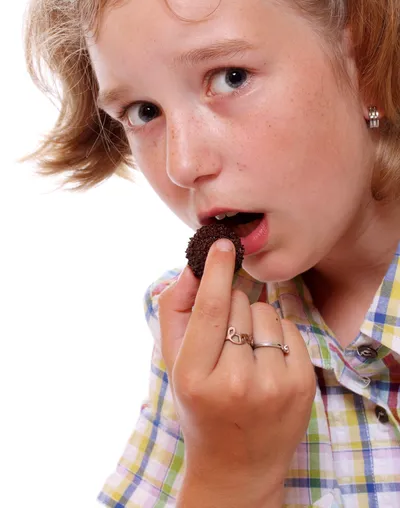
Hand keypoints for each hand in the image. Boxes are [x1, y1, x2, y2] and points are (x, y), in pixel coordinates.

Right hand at [158, 239, 315, 495]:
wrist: (237, 465)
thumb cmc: (199, 405)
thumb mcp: (174, 362)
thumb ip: (176, 310)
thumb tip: (194, 266)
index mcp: (195, 376)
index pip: (210, 309)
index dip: (216, 271)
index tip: (223, 244)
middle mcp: (236, 382)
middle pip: (239, 304)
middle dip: (231, 304)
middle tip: (225, 336)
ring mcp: (274, 385)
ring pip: (267, 312)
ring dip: (256, 319)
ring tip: (246, 353)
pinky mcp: (303, 385)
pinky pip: (290, 328)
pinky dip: (277, 334)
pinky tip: (267, 361)